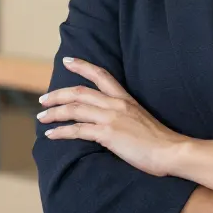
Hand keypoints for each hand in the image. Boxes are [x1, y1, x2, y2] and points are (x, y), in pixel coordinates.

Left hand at [38, 57, 187, 176]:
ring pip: (74, 109)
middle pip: (79, 92)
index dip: (82, 66)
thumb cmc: (160, 142)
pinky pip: (77, 130)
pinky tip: (51, 135)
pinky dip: (61, 132)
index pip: (101, 75)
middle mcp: (116, 104)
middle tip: (42, 99)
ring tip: (41, 117)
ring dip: (54, 112)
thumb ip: (124, 116)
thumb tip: (109, 123)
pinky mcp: (107, 134)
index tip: (67, 61)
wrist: (171, 152)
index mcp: (125, 99)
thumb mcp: (141, 120)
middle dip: (57, 94)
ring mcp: (111, 118)